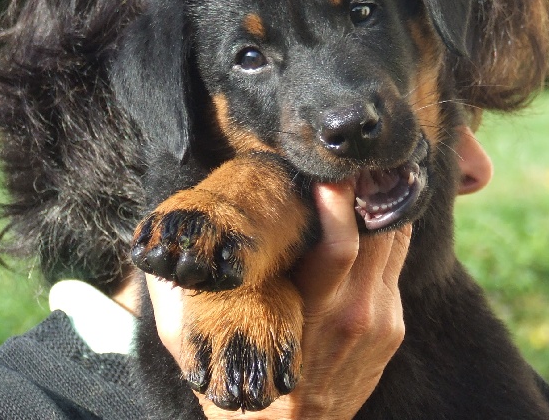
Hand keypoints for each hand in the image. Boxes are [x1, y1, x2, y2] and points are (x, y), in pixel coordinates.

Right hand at [145, 125, 490, 418]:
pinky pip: (397, 265)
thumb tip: (151, 251)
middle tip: (357, 159)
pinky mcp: (394, 327)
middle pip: (380, 234)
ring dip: (383, 208)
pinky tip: (369, 218)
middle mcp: (354, 314)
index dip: (341, 201)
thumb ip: (175, 299)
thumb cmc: (239, 388)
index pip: (340, 245)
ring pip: (397, 244)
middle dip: (371, 191)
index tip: (331, 171)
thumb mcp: (197, 349)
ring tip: (367, 176)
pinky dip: (387, 235)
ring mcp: (380, 321)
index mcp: (309, 313)